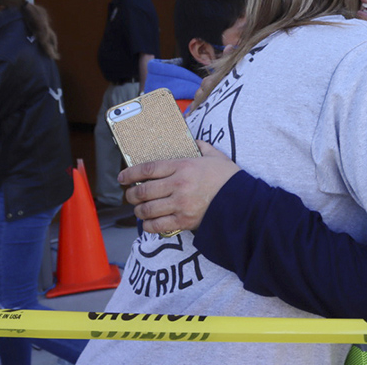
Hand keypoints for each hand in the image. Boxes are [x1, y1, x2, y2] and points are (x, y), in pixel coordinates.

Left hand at [119, 141, 239, 233]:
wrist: (243, 201)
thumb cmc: (229, 178)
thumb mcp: (216, 156)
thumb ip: (202, 147)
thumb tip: (193, 141)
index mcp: (184, 166)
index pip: (148, 169)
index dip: (130, 174)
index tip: (122, 177)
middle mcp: (178, 185)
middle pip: (143, 191)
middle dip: (131, 195)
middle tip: (130, 196)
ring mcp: (180, 204)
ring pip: (147, 210)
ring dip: (138, 211)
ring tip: (139, 210)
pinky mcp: (184, 221)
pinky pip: (157, 226)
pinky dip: (149, 226)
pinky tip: (149, 223)